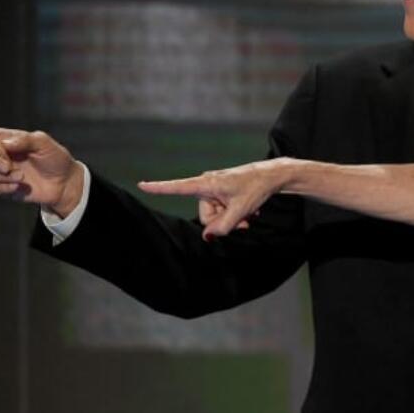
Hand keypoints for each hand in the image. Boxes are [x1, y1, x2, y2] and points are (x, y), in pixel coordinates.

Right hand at [0, 124, 84, 216]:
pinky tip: (19, 187)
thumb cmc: (56, 158)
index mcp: (8, 140)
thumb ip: (26, 141)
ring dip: (5, 176)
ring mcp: (4, 173)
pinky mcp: (7, 188)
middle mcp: (3, 156)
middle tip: (10, 167)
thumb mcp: (45, 144)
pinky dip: (6, 188)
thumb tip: (5, 145)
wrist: (65, 182)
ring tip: (23, 177)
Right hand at [139, 159, 287, 239]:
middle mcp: (207, 185)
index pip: (178, 187)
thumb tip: (207, 236)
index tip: (141, 184)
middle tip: (243, 220)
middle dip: (222, 222)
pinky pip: (222, 210)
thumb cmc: (256, 188)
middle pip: (204, 215)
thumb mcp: (240, 211)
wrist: (272, 176)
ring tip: (249, 214)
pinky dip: (235, 214)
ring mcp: (215, 189)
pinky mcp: (223, 192)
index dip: (158, 188)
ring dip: (232, 219)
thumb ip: (223, 226)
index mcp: (206, 184)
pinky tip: (250, 211)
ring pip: (215, 215)